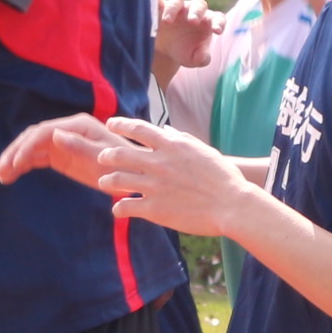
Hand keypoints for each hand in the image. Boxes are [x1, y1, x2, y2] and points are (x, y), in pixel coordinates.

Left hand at [5, 114, 266, 234]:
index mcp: (171, 145)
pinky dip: (118, 207)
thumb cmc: (221, 177)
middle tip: (99, 156)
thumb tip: (165, 132)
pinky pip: (125, 206)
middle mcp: (158, 162)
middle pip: (119, 153)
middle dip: (104, 154)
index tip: (109, 123)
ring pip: (117, 180)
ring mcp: (153, 186)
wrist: (232, 204)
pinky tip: (117, 209)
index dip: (120, 125)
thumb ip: (179, 140)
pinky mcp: (153, 209)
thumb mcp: (201, 150)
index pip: (138, 129)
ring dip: (107, 180)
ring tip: (103, 181)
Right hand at [153, 0, 218, 83]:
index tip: (217, 31)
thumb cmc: (184, 51)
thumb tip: (203, 57)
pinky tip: (150, 4)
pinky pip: (157, 0)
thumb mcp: (193, 59)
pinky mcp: (160, 6)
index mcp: (207, 22)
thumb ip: (201, 59)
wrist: (165, 50)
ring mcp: (177, 7)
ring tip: (167, 21)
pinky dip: (154, 0)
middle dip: (196, 12)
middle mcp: (193, 11)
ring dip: (173, 8)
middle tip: (192, 22)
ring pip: (178, 0)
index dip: (219, 23)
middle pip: (199, 4)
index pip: (217, 18)